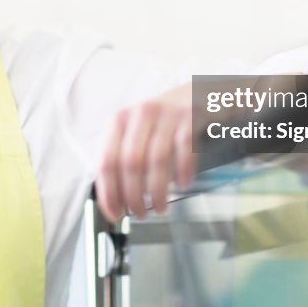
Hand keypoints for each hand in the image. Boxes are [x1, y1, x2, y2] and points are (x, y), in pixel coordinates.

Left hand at [95, 83, 194, 221]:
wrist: (201, 92)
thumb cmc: (166, 119)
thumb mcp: (138, 132)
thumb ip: (124, 159)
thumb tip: (114, 199)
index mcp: (120, 120)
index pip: (106, 161)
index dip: (109, 193)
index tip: (115, 213)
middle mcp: (141, 114)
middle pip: (130, 163)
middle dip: (134, 196)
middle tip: (140, 214)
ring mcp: (167, 114)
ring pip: (157, 160)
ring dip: (158, 191)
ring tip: (161, 207)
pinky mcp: (191, 116)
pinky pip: (184, 149)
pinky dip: (183, 172)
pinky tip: (182, 184)